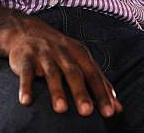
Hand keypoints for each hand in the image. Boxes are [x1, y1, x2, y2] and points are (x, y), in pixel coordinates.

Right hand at [4, 15, 122, 117]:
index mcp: (79, 53)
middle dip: (81, 92)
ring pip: (52, 73)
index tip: (109, 112)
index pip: (93, 74)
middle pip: (74, 73)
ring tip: (61, 109)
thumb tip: (118, 108)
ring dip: (56, 90)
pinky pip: (26, 73)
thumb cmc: (59, 51)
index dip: (101, 93)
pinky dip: (26, 86)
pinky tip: (26, 101)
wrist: (25, 31)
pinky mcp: (25, 58)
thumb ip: (98, 82)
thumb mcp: (79, 60)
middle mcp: (63, 52)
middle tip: (87, 112)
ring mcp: (44, 54)